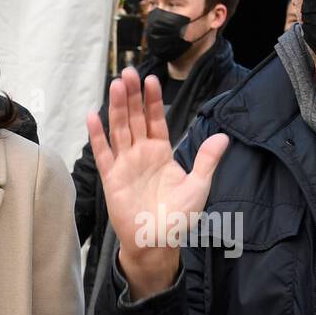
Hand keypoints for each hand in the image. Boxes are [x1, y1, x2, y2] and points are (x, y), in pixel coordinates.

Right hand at [85, 67, 228, 298]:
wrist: (158, 242)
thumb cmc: (179, 217)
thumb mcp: (198, 186)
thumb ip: (206, 160)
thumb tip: (222, 136)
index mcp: (161, 152)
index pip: (156, 120)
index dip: (153, 100)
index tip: (153, 80)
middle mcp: (141, 153)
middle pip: (135, 118)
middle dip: (133, 95)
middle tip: (129, 72)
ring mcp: (125, 163)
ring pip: (120, 129)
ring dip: (117, 107)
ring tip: (116, 85)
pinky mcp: (112, 177)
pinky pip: (103, 153)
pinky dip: (98, 136)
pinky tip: (93, 116)